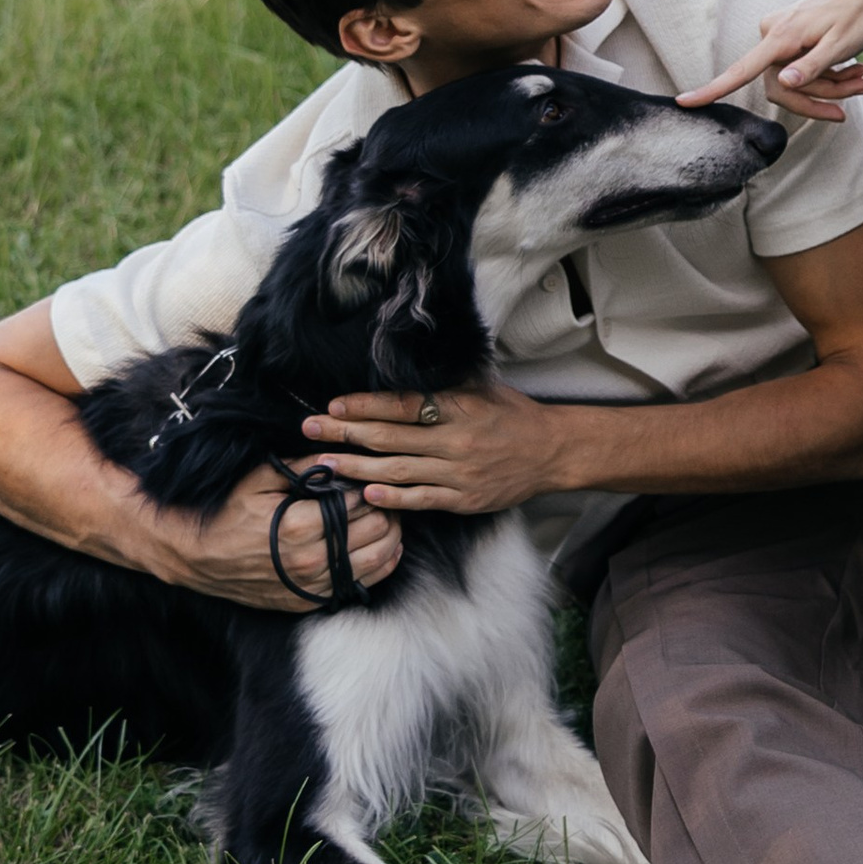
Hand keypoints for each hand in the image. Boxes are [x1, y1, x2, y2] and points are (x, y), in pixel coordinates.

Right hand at [157, 458, 402, 610]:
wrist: (194, 555)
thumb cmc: (225, 512)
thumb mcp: (259, 479)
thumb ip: (303, 467)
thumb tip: (340, 455)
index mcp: (299, 525)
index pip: (360, 503)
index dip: (369, 487)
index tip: (369, 478)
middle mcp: (309, 559)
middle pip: (376, 531)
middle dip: (385, 509)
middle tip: (384, 495)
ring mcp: (311, 584)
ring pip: (377, 560)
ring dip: (391, 537)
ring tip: (389, 518)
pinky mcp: (309, 600)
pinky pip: (360, 584)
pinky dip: (380, 565)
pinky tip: (385, 549)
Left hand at [301, 381, 565, 513]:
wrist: (552, 452)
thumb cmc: (513, 415)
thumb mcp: (481, 387)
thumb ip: (442, 382)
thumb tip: (403, 364)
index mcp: (458, 407)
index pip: (402, 405)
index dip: (364, 406)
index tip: (333, 406)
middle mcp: (456, 440)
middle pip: (389, 437)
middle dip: (344, 434)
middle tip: (309, 430)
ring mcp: (459, 472)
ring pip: (398, 470)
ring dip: (356, 467)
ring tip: (323, 464)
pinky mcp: (464, 499)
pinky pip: (422, 499)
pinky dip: (393, 498)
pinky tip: (366, 494)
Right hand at [679, 0, 862, 119]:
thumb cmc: (860, 15)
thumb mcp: (841, 44)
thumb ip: (812, 66)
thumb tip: (782, 83)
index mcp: (781, 37)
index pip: (741, 71)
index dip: (713, 89)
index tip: (684, 103)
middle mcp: (773, 36)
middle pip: (782, 87)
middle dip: (821, 95)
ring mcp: (781, 38)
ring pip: (796, 82)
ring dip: (832, 87)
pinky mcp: (791, 40)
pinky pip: (803, 70)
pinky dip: (831, 76)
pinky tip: (857, 69)